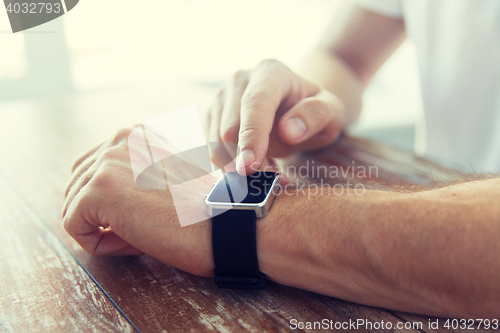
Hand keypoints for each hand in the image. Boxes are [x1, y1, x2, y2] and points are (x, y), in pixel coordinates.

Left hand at [62, 127, 214, 276]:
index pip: (94, 165)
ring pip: (73, 205)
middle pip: (78, 184)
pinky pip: (73, 225)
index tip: (145, 213)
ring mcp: (107, 163)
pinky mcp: (99, 191)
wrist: (227, 221)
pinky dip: (97, 244)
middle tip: (140, 230)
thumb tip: (99, 199)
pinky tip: (132, 244)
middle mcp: (120, 139)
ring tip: (139, 238)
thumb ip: (135, 173)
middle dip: (101, 214)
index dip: (112, 200)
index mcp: (137, 134)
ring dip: (101, 229)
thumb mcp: (169, 176)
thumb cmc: (205, 208)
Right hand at [204, 59, 344, 174]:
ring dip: (241, 169)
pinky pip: (214, 150)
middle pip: (230, 128)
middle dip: (248, 162)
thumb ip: (316, 115)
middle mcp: (240, 80)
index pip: (254, 103)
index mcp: (271, 72)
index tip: (250, 167)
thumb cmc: (315, 109)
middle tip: (275, 179)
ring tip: (271, 172)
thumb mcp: (331, 111)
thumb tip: (289, 131)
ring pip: (217, 143)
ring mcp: (222, 97)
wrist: (296, 107)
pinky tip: (257, 167)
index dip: (250, 136)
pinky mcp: (213, 116)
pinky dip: (233, 168)